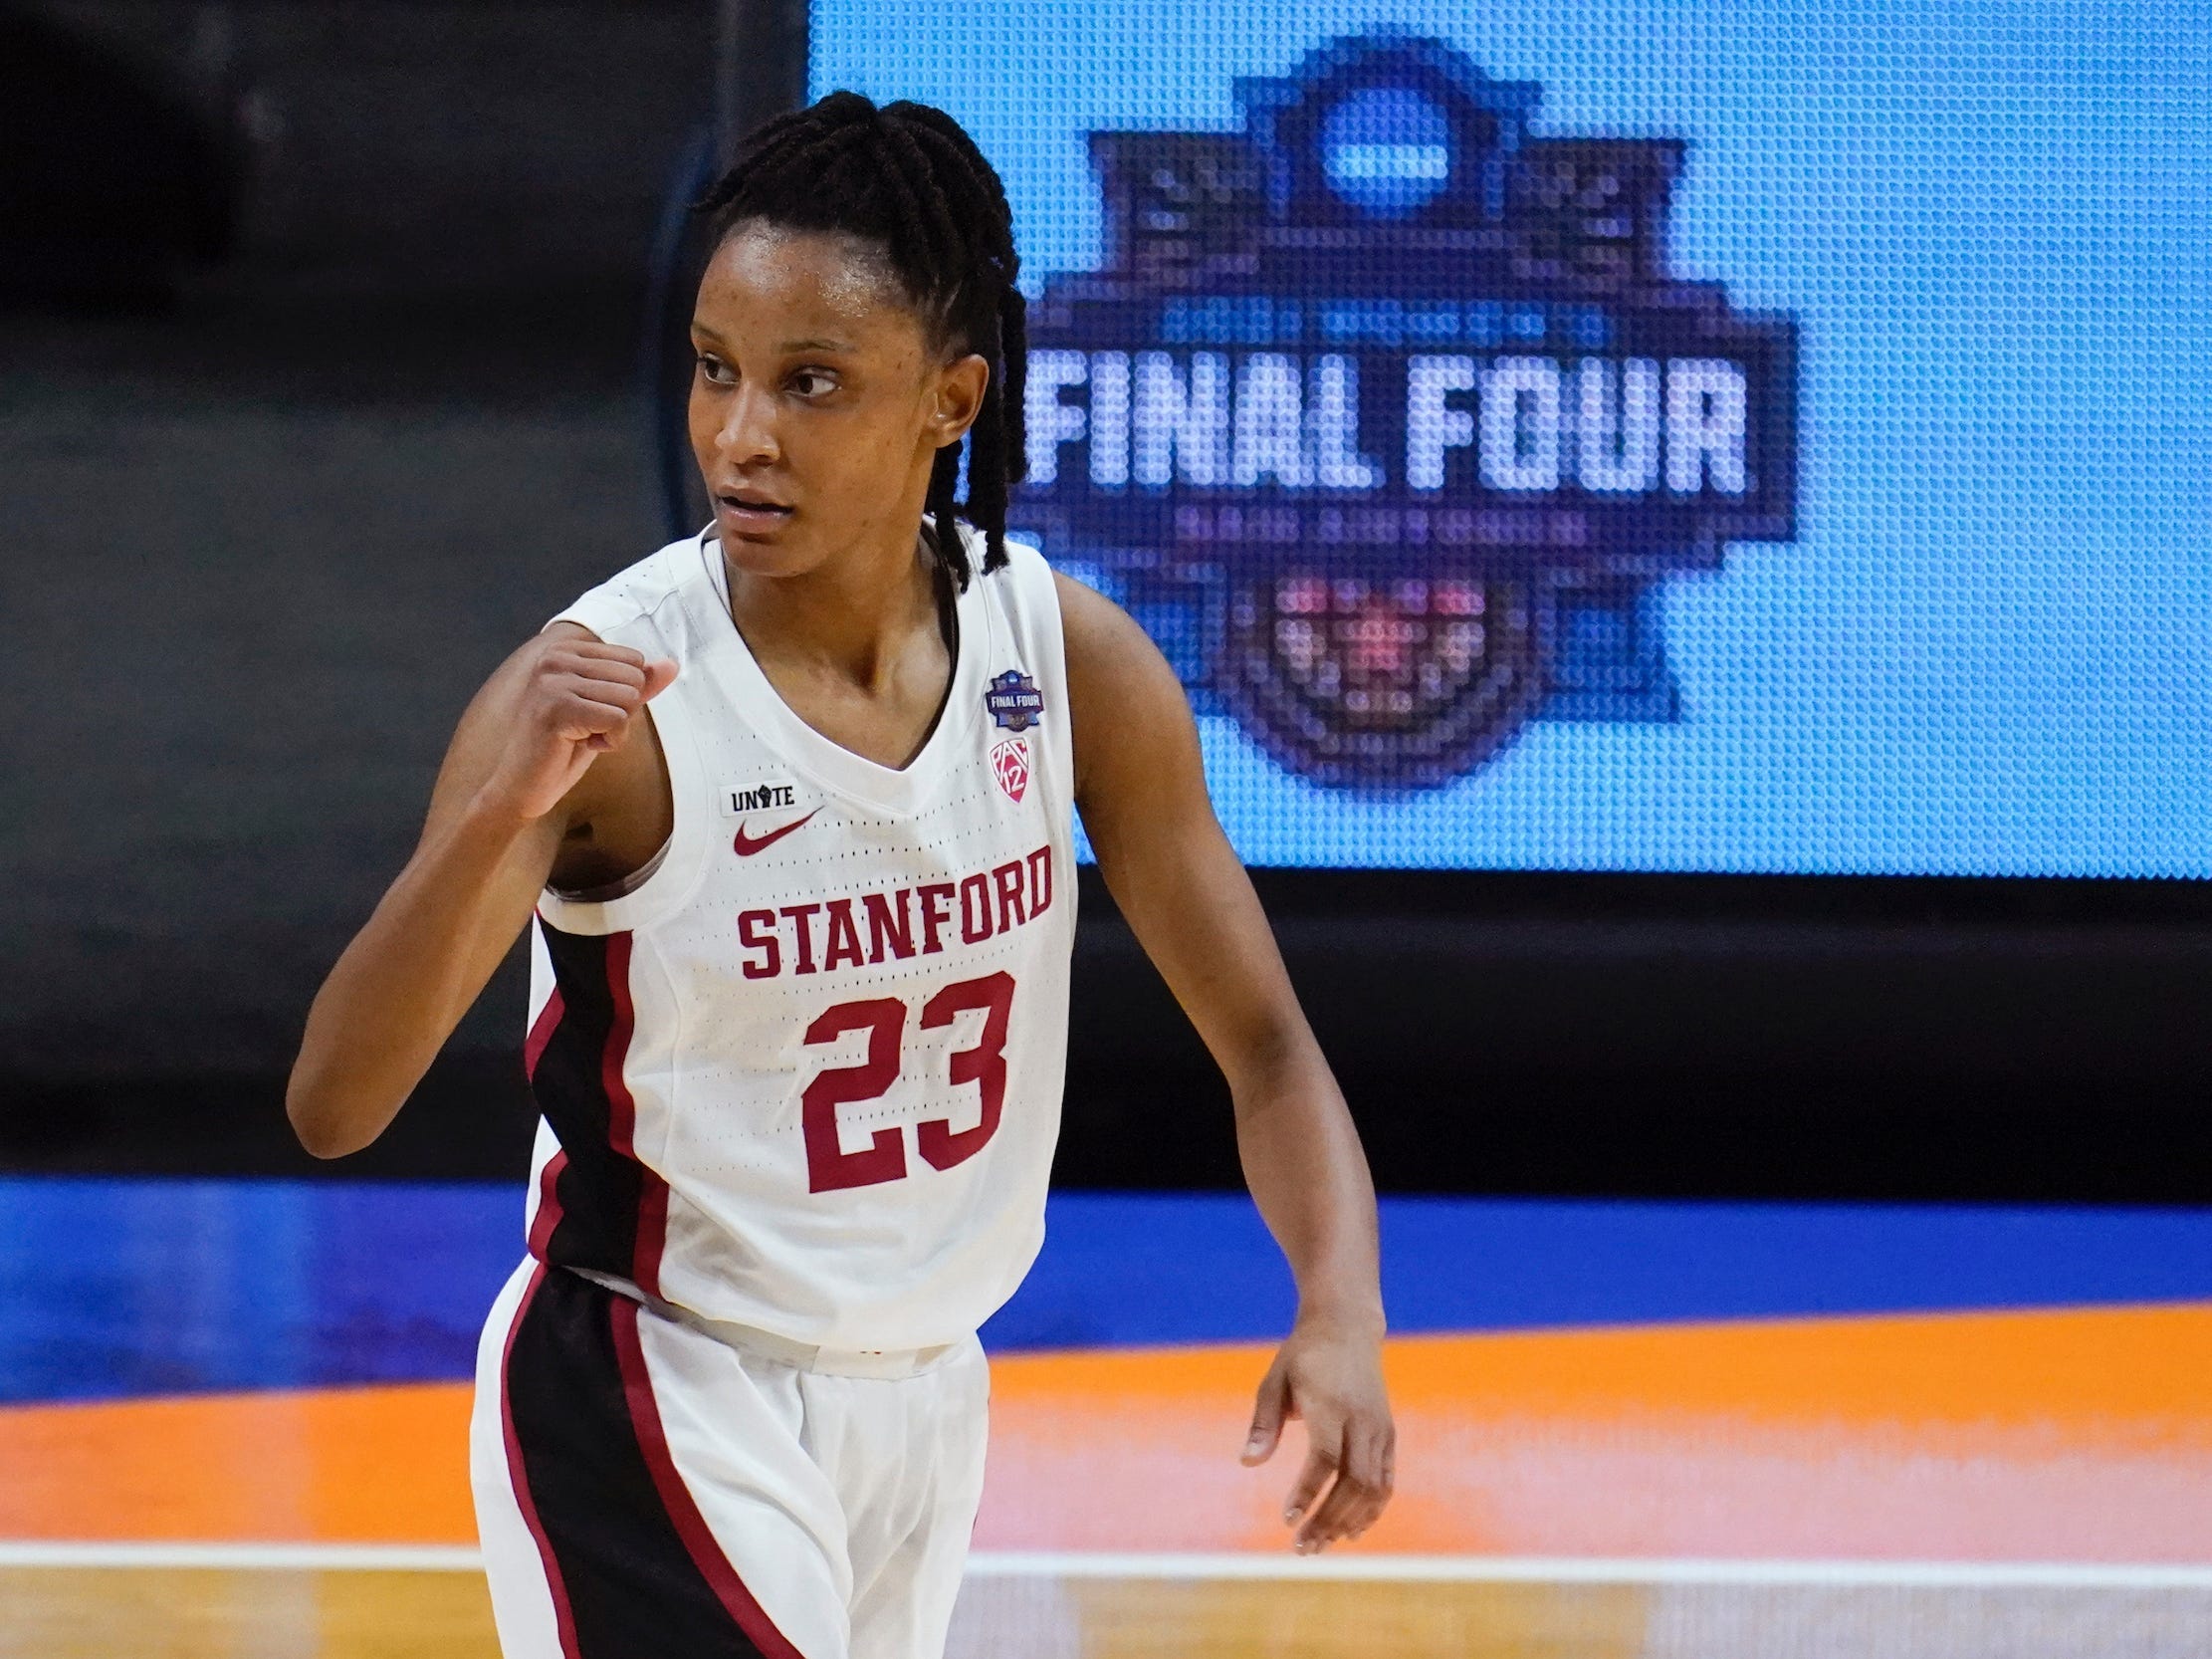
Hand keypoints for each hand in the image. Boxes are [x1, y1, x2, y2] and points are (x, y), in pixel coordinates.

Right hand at [477, 636, 677, 822]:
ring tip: (581, 737)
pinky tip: (580, 746)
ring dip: (616, 729)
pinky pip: (617, 719)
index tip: (591, 713)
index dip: (625, 696)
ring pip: (629, 698)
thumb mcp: (608, 710)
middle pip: (635, 678)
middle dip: (623, 712)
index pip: (635, 661)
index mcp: (567, 649)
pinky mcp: (556, 707)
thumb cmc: (563, 749)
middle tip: (586, 728)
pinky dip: (610, 742)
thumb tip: (672, 664)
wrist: (522, 786)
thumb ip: (638, 685)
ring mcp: (553, 679)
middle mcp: (556, 656)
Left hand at [1240, 1311, 1394, 1553]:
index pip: (1325, 1458)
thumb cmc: (1304, 1355)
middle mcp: (1361, 1419)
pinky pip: (1385, 1480)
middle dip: (1328, 1519)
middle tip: (1302, 1548)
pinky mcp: (1388, 1434)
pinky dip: (1370, 1509)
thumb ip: (1263, 1423)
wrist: (1347, 1326)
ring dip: (1348, 1521)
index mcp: (1331, 1405)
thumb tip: (1246, 1464)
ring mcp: (1380, 1428)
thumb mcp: (1275, 1380)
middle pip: (1352, 1482)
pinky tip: (1349, 1530)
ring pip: (1373, 1487)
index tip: (1288, 1519)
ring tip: (1320, 1545)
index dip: (1308, 1492)